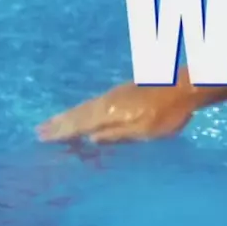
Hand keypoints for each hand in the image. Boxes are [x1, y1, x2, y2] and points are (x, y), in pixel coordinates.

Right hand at [37, 82, 203, 143]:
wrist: (187, 86)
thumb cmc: (168, 114)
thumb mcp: (143, 131)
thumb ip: (116, 135)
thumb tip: (90, 139)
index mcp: (110, 111)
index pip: (79, 123)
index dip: (61, 131)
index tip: (41, 136)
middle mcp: (109, 100)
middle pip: (79, 112)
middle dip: (60, 122)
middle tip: (39, 129)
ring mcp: (117, 93)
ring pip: (87, 106)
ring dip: (69, 115)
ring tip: (54, 122)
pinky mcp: (126, 91)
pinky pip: (97, 102)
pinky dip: (85, 109)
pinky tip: (87, 112)